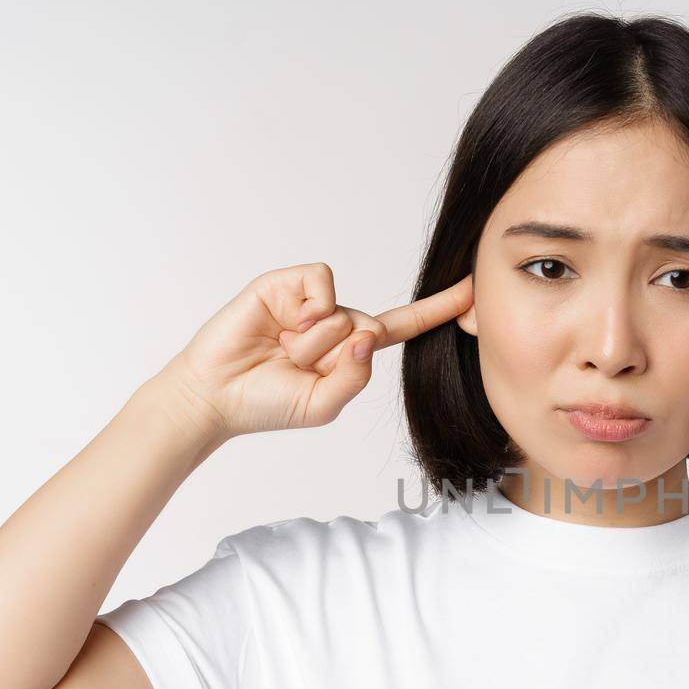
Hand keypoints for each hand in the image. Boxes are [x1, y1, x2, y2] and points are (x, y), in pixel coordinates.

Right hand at [155, 263, 472, 439]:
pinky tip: (280, 324)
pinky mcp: (287, 284)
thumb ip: (354, 378)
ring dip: (314, 342)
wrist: (215, 394)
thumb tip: (364, 334)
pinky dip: (306, 310)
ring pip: (345, 314)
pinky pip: (321, 284)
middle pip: (370, 329)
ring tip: (281, 350)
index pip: (404, 326)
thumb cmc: (268, 402)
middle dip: (336, 357)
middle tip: (297, 367)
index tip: (473, 289)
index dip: (438, 309)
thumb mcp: (323, 405)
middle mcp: (338, 321)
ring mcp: (312, 302)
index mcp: (352, 351)